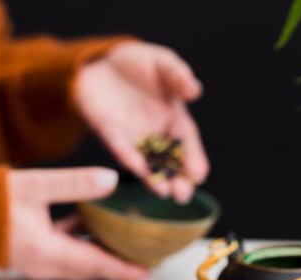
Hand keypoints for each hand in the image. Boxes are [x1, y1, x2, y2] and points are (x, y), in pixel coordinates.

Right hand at [8, 167, 151, 279]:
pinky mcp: (32, 254)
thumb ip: (75, 183)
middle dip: (121, 266)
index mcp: (48, 252)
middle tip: (148, 262)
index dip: (125, 270)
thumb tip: (111, 179)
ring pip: (81, 260)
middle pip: (92, 268)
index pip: (97, 264)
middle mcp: (45, 264)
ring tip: (130, 245)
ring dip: (104, 254)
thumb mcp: (35, 186)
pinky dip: (84, 241)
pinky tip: (94, 223)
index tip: (149, 276)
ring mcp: (38, 262)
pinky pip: (66, 251)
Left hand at [74, 40, 209, 203]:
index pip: (188, 143)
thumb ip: (178, 76)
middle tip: (182, 196)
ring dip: (154, 179)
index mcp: (174, 120)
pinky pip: (120, 148)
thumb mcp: (163, 63)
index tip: (199, 175)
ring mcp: (132, 137)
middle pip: (170, 162)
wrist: (101, 62)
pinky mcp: (109, 133)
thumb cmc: (138, 63)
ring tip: (163, 191)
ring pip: (147, 163)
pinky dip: (128, 158)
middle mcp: (155, 134)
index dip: (194, 160)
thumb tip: (195, 90)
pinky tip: (136, 167)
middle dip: (177, 180)